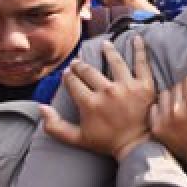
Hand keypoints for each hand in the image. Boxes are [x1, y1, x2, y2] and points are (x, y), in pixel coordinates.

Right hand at [42, 37, 155, 159]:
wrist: (137, 147)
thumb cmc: (107, 143)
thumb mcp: (77, 139)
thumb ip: (55, 126)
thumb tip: (41, 107)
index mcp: (90, 103)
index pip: (74, 82)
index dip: (69, 76)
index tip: (68, 73)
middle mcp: (107, 92)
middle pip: (89, 71)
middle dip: (81, 65)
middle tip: (79, 61)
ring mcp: (127, 87)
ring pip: (115, 62)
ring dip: (107, 51)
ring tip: (104, 45)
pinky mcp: (145, 86)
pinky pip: (142, 63)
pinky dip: (140, 49)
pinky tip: (136, 38)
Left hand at [148, 76, 186, 165]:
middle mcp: (178, 111)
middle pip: (176, 87)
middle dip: (184, 92)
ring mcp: (165, 121)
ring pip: (164, 95)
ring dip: (172, 99)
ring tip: (181, 110)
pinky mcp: (157, 128)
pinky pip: (154, 108)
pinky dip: (162, 110)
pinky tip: (171, 117)